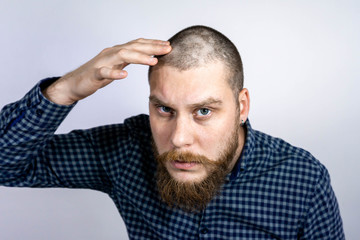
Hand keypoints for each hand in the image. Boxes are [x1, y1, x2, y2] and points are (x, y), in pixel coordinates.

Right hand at [43, 38, 170, 104]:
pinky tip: (124, 75)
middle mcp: (111, 53)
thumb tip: (148, 57)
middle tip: (167, 49)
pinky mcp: (94, 74)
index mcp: (117, 52)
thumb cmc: (97, 75)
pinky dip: (114, 73)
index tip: (168, 46)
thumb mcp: (117, 66)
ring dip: (139, 57)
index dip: (153, 44)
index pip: (138, 45)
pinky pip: (104, 72)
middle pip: (133, 47)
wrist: (74, 84)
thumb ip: (129, 60)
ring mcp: (102, 62)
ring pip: (121, 55)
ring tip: (153, 60)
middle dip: (152, 47)